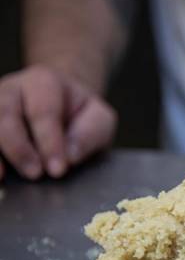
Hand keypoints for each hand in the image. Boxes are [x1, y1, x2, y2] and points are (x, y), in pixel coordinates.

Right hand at [0, 65, 115, 180]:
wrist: (64, 107)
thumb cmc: (82, 115)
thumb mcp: (100, 119)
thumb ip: (90, 133)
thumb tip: (70, 156)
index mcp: (44, 82)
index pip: (43, 111)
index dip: (49, 141)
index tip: (59, 169)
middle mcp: (11, 89)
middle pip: (5, 114)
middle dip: (19, 147)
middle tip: (35, 174)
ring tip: (2, 177)